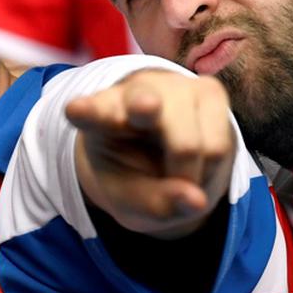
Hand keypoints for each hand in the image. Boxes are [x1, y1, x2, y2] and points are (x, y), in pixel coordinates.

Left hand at [67, 69, 235, 238]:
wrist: (166, 154)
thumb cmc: (136, 175)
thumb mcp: (132, 201)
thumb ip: (155, 205)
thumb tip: (197, 202)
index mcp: (98, 117)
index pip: (90, 114)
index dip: (86, 111)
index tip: (75, 110)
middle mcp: (132, 93)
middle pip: (142, 103)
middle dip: (144, 106)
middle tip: (144, 109)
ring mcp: (172, 87)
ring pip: (189, 144)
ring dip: (189, 175)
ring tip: (176, 174)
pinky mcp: (208, 89)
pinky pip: (217, 146)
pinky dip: (210, 167)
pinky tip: (196, 159)